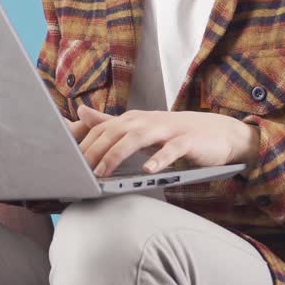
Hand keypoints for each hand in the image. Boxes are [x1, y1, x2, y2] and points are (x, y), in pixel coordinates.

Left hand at [75, 104, 259, 176]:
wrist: (218, 133)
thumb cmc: (174, 133)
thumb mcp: (139, 128)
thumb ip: (109, 122)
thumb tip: (79, 112)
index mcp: (133, 119)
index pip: (102, 129)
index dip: (83, 145)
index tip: (67, 163)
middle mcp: (146, 120)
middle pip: (114, 132)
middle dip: (93, 151)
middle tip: (78, 171)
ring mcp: (167, 129)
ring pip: (137, 138)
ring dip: (117, 155)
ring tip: (103, 172)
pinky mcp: (187, 140)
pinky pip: (171, 150)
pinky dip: (159, 159)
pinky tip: (148, 170)